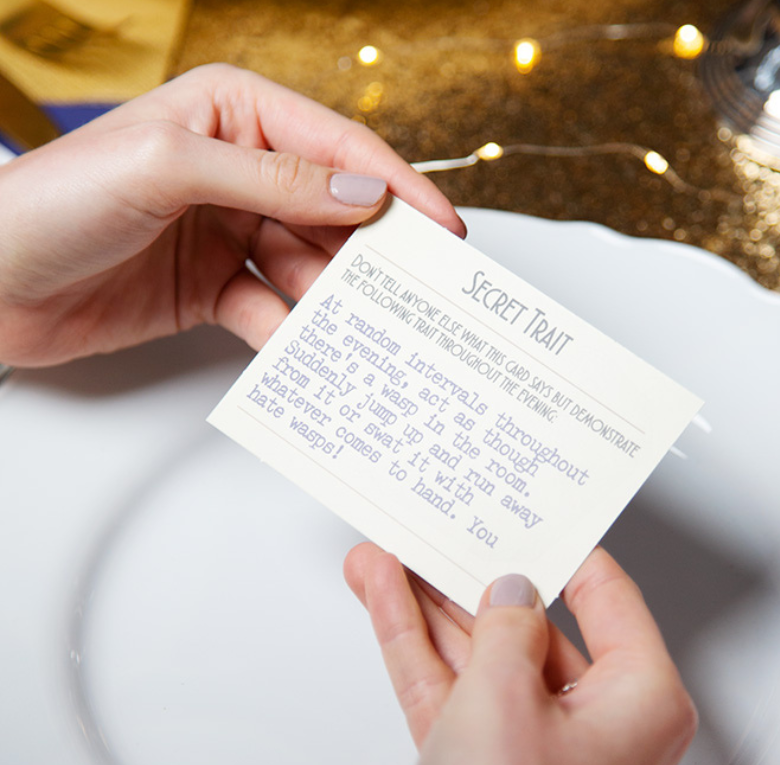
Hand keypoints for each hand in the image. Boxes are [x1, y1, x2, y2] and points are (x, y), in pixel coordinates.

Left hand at [0, 64, 463, 366]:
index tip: (441, 229)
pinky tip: (308, 350)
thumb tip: (362, 189)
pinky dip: (291, 332)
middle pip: (331, 211)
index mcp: (231, 114)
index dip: (396, 186)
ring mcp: (228, 231)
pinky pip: (271, 309)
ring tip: (371, 327)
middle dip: (372, 251)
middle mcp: (237, 170)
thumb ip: (274, 179)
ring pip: (307, 266)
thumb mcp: (169, 169)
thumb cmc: (53, 203)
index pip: (335, 144)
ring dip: (334, 299)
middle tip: (417, 290)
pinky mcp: (214, 286)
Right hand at [344, 544, 696, 764]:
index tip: (535, 521)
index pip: (608, 599)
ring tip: (393, 560)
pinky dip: (423, 651)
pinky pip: (460, 697)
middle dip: (474, 582)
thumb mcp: (503, 698)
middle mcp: (600, 734)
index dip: (564, 553)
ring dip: (434, 609)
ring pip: (485, 661)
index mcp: (640, 707)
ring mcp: (541, 759)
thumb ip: (505, 626)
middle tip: (446, 540)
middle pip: (534, 630)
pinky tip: (389, 604)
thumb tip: (510, 595)